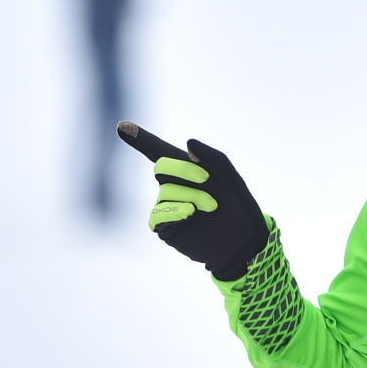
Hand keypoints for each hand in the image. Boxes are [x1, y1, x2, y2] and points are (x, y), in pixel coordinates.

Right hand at [117, 121, 269, 280]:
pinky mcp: (165, 227)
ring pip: (165, 191)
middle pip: (162, 167)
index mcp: (188, 169)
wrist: (244, 241)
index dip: (140, 139)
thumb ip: (213, 157)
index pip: (159, 151)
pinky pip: (158, 214)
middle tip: (208, 182)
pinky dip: (175, 211)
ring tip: (211, 207)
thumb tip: (188, 143)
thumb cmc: (239, 207)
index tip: (122, 126)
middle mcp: (174, 185)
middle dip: (186, 171)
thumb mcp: (231, 178)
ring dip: (192, 196)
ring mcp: (167, 206)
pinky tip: (191, 213)